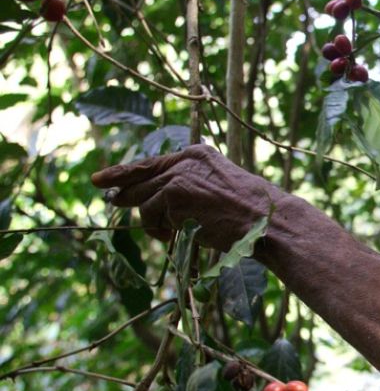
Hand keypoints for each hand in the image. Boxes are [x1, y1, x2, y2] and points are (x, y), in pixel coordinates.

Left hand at [91, 145, 285, 250]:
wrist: (265, 220)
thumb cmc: (251, 213)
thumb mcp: (219, 190)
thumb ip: (190, 188)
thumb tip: (159, 203)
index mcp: (197, 154)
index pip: (153, 162)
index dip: (124, 172)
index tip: (102, 179)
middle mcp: (185, 160)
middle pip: (141, 178)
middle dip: (124, 192)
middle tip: (111, 200)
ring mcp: (178, 176)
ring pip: (144, 201)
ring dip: (151, 222)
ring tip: (169, 234)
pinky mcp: (173, 195)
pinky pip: (150, 217)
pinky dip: (157, 231)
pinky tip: (173, 236)